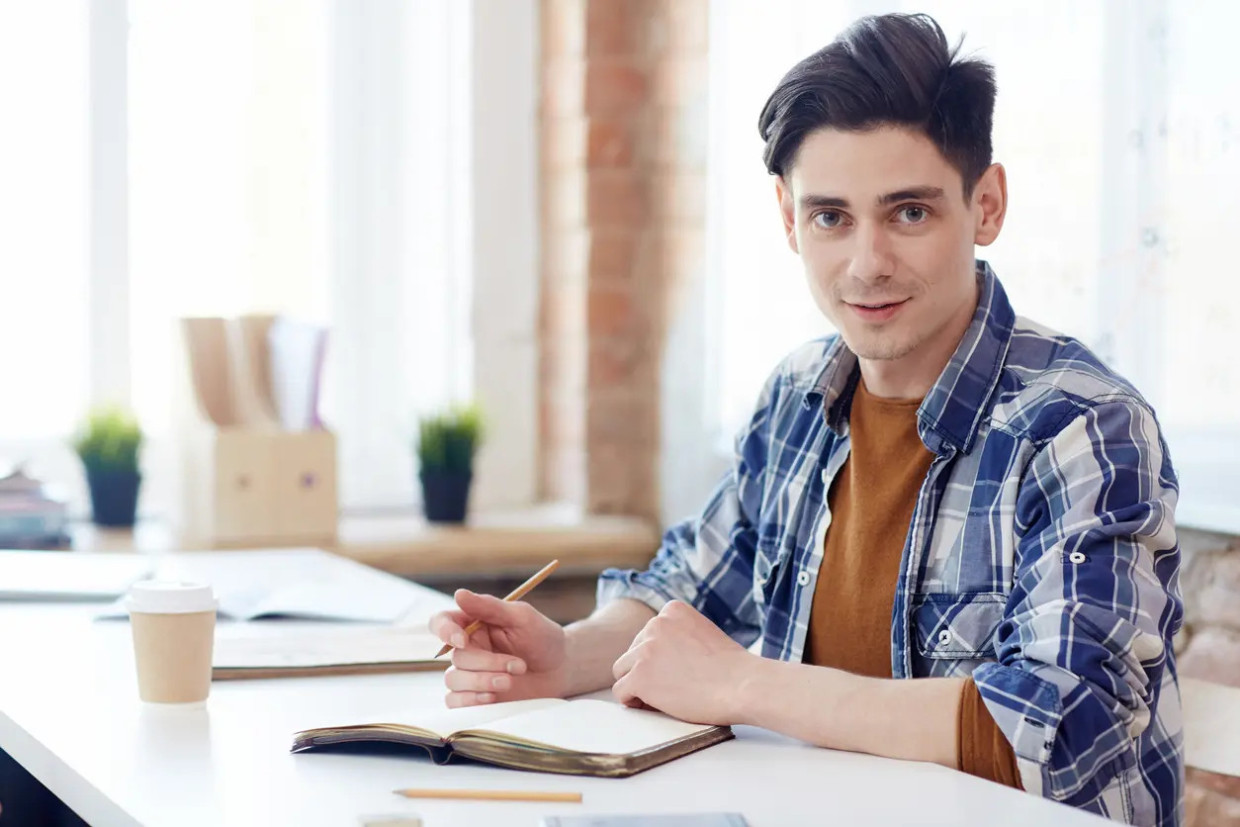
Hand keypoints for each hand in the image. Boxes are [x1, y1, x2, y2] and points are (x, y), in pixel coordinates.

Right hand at [429, 589, 567, 707]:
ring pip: (454, 680)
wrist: (560, 670)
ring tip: (510, 681)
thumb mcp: (522, 618)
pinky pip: (454, 701)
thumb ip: (490, 607)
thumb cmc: (543, 639)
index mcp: (473, 623)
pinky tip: (493, 697)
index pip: (442, 622)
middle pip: (455, 657)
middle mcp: (467, 647)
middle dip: (486, 663)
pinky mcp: (473, 696)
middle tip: (518, 666)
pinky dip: (470, 700)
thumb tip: (459, 594)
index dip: (444, 631)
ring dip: (482, 682)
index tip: (462, 640)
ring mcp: (469, 673)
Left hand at [611, 600, 756, 724]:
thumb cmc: (732, 669)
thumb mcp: (702, 635)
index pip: (648, 635)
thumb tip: (653, 659)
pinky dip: (633, 702)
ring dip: (638, 685)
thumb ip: (678, 637)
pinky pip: (620, 691)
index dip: (659, 657)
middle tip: (674, 687)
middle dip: (647, 671)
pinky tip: (655, 706)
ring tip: (664, 698)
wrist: (744, 685)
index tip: (681, 670)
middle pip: (633, 652)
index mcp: (672, 610)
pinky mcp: (640, 676)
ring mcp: (645, 649)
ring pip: (622, 670)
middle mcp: (655, 623)